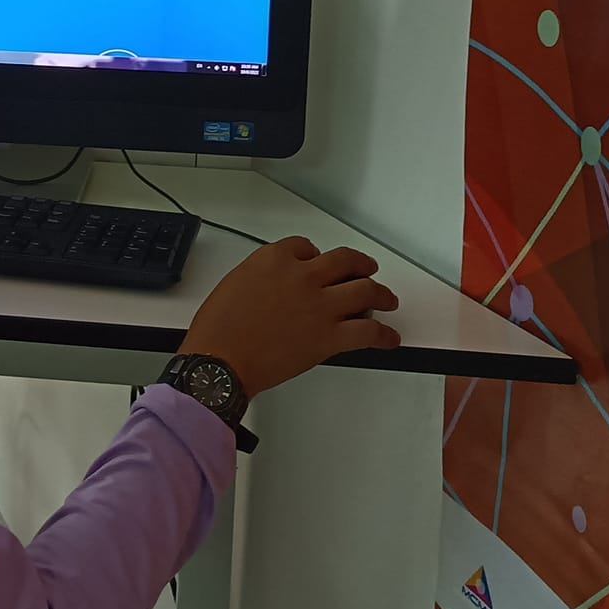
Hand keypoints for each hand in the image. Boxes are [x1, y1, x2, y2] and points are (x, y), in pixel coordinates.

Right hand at [177, 237, 399, 400]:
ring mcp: (321, 305)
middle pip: (345, 261)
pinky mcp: (330, 336)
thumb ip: (262, 278)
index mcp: (274, 259)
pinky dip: (384, 335)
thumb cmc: (219, 329)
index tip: (318, 263)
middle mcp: (303, 276)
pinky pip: (368, 332)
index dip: (316, 256)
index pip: (306, 247)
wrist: (221, 361)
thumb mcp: (235, 284)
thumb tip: (277, 287)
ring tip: (386, 299)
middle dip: (360, 265)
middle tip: (367, 269)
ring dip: (380, 294)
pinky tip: (389, 337)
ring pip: (365, 290)